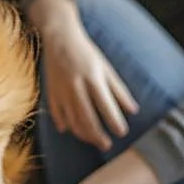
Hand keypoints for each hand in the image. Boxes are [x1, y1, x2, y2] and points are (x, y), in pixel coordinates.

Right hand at [29, 0, 137, 151]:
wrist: (59, 38)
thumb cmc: (86, 52)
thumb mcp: (106, 68)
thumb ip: (119, 90)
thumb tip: (133, 110)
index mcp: (92, 78)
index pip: (105, 105)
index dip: (114, 121)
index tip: (122, 132)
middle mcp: (76, 86)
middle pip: (87, 117)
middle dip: (97, 134)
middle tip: (106, 145)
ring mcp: (61, 90)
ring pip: (71, 119)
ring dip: (82, 133)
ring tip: (92, 140)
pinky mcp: (50, 91)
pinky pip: (56, 113)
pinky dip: (63, 124)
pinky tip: (71, 130)